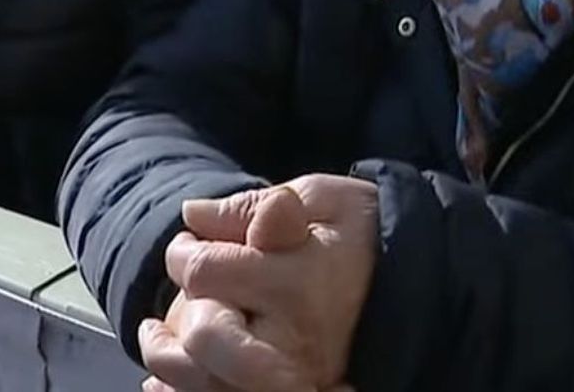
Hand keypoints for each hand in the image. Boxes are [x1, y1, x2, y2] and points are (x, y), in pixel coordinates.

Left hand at [157, 176, 379, 389]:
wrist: (416, 286)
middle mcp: (293, 339)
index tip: (191, 243)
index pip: (206, 271)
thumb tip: (193, 215)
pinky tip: (163, 381)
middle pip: (203, 338)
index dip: (184, 252)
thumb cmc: (363, 235)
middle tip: (188, 291)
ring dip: (167, 361)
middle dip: (181, 313)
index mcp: (300, 282)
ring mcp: (294, 377)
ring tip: (157, 336)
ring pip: (204, 384)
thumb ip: (259, 205)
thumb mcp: (323, 199)